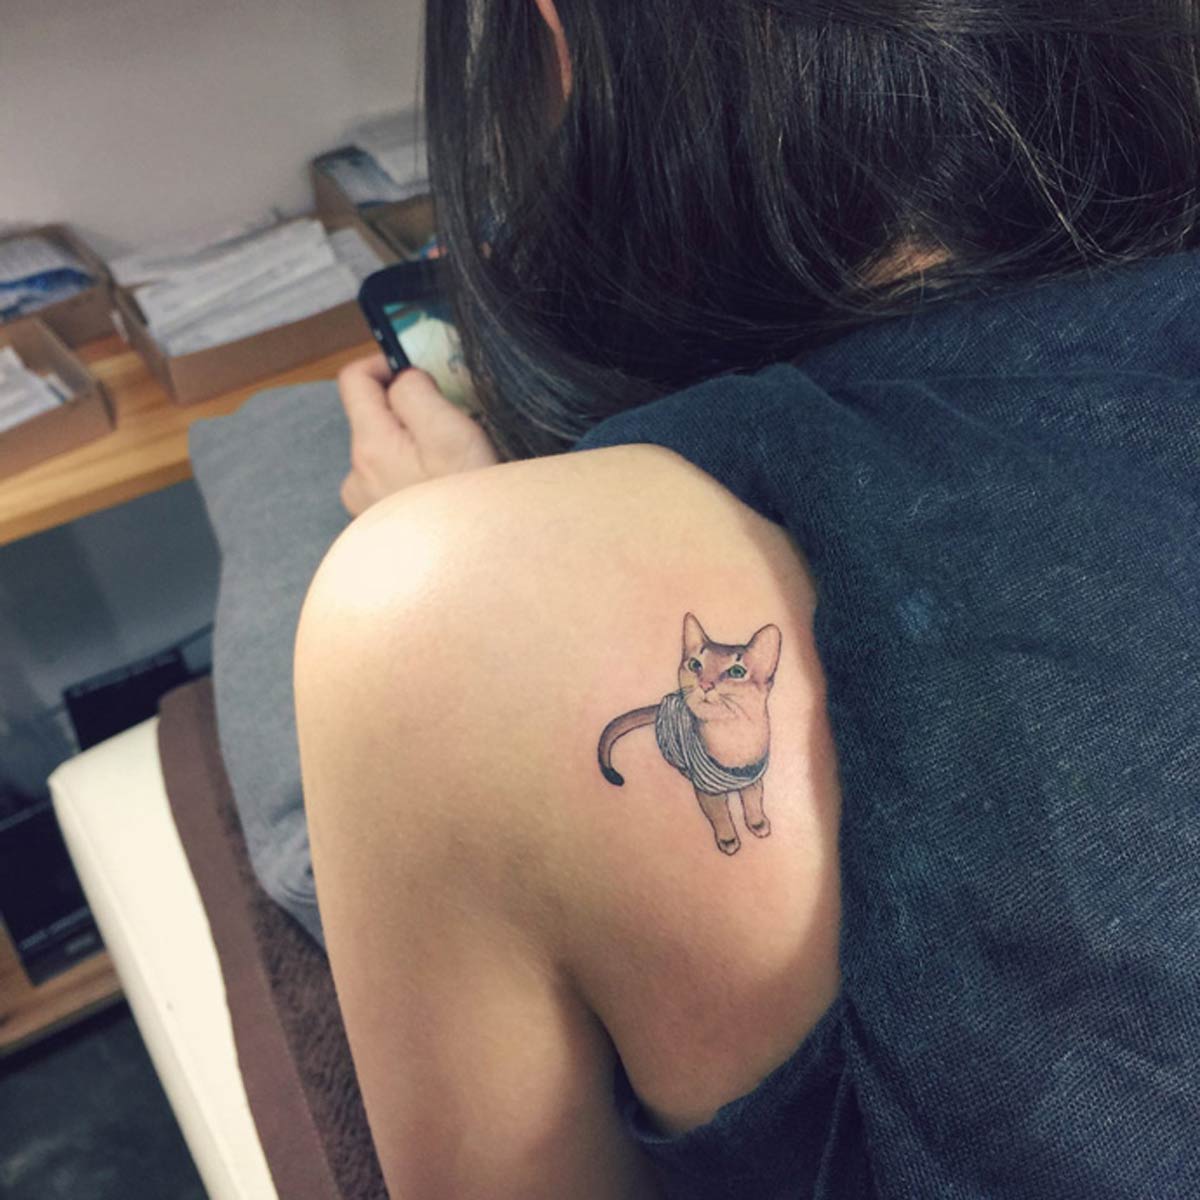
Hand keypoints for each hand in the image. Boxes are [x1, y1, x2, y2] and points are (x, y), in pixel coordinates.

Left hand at [338, 354, 499, 516]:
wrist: (474, 572)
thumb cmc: (468, 501)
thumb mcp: (450, 433)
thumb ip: (416, 393)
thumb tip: (402, 378)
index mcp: (369, 447)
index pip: (353, 379)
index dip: (385, 364)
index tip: (419, 373)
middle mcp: (355, 476)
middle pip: (371, 418)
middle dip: (407, 413)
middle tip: (451, 428)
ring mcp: (364, 506)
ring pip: (384, 452)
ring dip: (411, 448)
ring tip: (449, 469)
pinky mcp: (377, 527)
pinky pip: (390, 484)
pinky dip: (412, 477)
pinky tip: (439, 495)